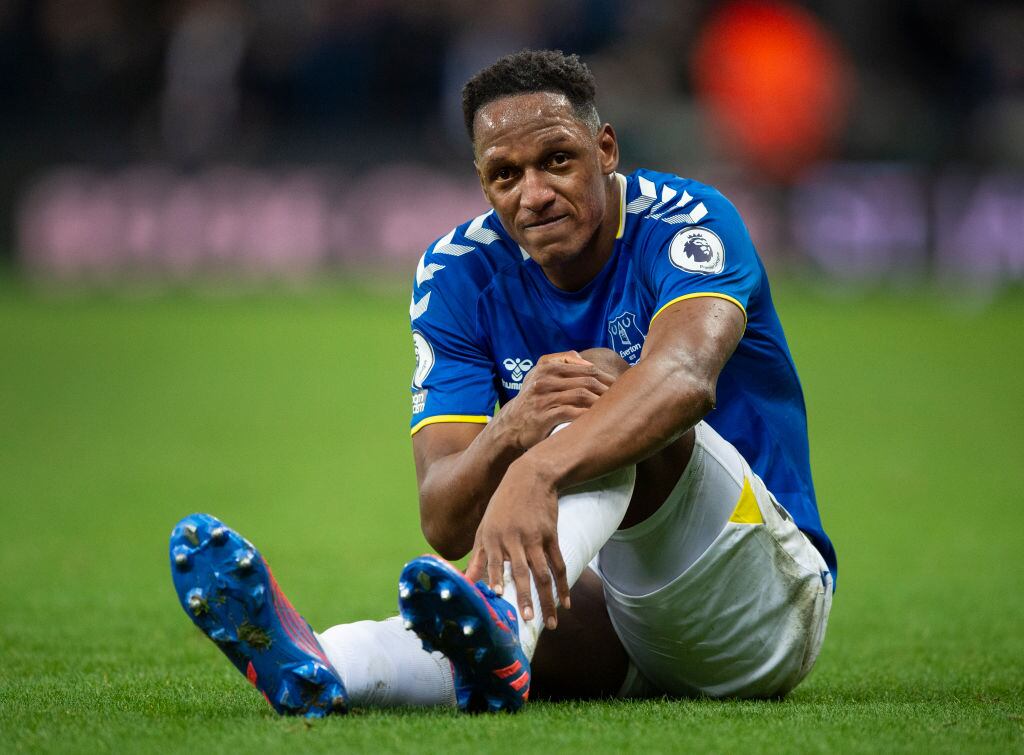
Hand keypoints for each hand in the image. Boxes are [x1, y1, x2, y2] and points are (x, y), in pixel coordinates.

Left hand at [465, 456, 569, 628]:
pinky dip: (562, 585)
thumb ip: (478, 556)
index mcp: (493, 537)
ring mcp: (535, 538)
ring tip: (551, 621)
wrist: (531, 477)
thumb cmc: (503, 505)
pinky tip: (566, 602)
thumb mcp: (485, 527)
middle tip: (528, 619)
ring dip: (547, 599)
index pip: (494, 562)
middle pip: (521, 572)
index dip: (495, 577)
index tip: (497, 595)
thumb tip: (465, 581)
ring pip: (543, 573)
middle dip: (525, 597)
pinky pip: (558, 565)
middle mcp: (514, 539)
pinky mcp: (552, 536)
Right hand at [496, 351, 614, 450]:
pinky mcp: (544, 416)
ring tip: (613, 408)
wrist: (511, 425)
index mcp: (546, 367)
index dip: (604, 375)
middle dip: (606, 388)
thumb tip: (581, 358)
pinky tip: (598, 419)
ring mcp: (544, 398)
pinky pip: (572, 413)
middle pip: (586, 381)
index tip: (618, 384)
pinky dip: (587, 415)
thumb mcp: (538, 375)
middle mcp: (544, 380)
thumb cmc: (531, 400)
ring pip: (581, 395)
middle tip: (621, 397)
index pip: (584, 368)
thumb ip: (558, 362)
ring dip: (600, 401)